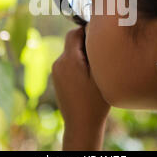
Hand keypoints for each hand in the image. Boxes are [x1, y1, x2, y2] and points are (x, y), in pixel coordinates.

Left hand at [52, 26, 110, 149]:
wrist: (81, 125)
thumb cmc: (95, 101)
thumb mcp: (100, 74)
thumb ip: (95, 51)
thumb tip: (93, 31)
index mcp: (68, 60)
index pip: (74, 33)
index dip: (88, 31)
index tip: (100, 39)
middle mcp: (58, 63)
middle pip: (72, 43)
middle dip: (86, 46)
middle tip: (101, 57)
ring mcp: (55, 72)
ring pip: (70, 54)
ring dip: (82, 56)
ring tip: (95, 71)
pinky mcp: (56, 80)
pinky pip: (67, 64)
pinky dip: (77, 66)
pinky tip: (88, 79)